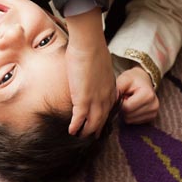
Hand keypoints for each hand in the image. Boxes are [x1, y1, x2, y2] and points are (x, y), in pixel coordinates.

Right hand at [64, 8, 116, 136]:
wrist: (89, 45)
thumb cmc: (93, 49)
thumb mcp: (100, 65)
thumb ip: (98, 73)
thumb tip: (91, 72)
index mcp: (111, 88)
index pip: (109, 108)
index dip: (103, 117)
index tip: (100, 122)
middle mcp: (106, 97)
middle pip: (102, 119)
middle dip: (96, 129)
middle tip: (91, 135)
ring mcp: (95, 100)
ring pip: (92, 123)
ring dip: (85, 131)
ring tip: (79, 136)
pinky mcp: (83, 100)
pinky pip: (79, 119)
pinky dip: (75, 126)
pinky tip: (71, 131)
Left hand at [117, 67, 158, 123]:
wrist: (144, 80)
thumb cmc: (133, 79)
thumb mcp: (124, 79)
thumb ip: (117, 88)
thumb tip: (110, 101)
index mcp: (148, 95)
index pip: (127, 107)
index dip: (120, 102)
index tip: (122, 95)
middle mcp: (154, 105)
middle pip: (128, 115)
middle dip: (122, 107)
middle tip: (125, 97)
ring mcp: (153, 113)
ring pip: (130, 120)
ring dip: (125, 112)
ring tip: (129, 101)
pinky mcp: (151, 118)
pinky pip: (133, 122)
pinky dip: (130, 115)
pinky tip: (133, 106)